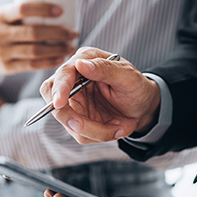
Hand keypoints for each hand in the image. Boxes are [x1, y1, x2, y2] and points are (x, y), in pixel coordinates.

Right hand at [0, 2, 77, 78]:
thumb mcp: (3, 16)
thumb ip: (23, 14)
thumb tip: (60, 10)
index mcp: (0, 15)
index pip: (22, 9)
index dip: (43, 9)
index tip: (61, 10)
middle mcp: (0, 33)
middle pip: (33, 33)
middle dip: (57, 33)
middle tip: (74, 32)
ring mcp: (3, 52)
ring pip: (34, 51)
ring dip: (56, 49)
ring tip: (71, 46)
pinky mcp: (7, 67)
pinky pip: (31, 65)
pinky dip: (48, 62)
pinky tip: (60, 59)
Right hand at [39, 47, 160, 143]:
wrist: (143, 107)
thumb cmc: (136, 87)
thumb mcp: (127, 76)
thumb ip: (104, 68)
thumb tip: (80, 63)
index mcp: (85, 61)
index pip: (62, 74)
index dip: (59, 88)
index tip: (60, 103)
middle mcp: (74, 80)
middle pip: (53, 98)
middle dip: (66, 115)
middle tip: (81, 126)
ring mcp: (74, 102)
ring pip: (68, 122)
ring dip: (94, 130)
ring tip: (118, 127)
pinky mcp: (77, 119)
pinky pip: (80, 134)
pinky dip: (99, 135)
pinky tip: (114, 128)